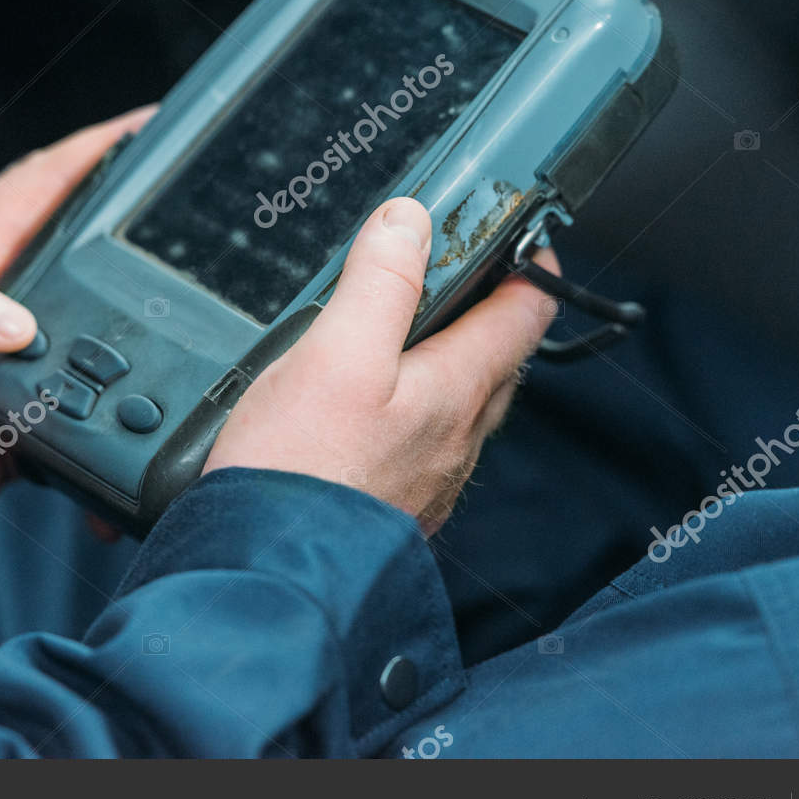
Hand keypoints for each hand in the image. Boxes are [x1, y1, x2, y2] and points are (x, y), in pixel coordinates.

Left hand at [0, 107, 152, 578]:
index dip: (92, 152)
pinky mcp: (16, 432)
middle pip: (79, 258)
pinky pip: (87, 418)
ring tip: (197, 315)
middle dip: (133, 229)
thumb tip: (17, 319)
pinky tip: (140, 431)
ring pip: (95, 337)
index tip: (147, 122)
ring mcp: (6, 372)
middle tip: (191, 212)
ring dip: (140, 330)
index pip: (36, 189)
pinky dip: (117, 424)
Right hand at [204, 197, 558, 533]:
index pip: (525, 314)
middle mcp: (458, 439)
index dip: (530, 265)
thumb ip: (380, 283)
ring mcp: (431, 478)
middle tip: (460, 272)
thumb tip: (412, 223)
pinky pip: (427, 445)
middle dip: (488, 310)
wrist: (268, 575)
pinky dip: (415, 410)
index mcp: (457, 390)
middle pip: (497, 360)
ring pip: (462, 405)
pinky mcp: (395, 505)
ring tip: (406, 333)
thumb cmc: (300, 472)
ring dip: (450, 362)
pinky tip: (370, 411)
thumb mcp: (336, 353)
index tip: (524, 233)